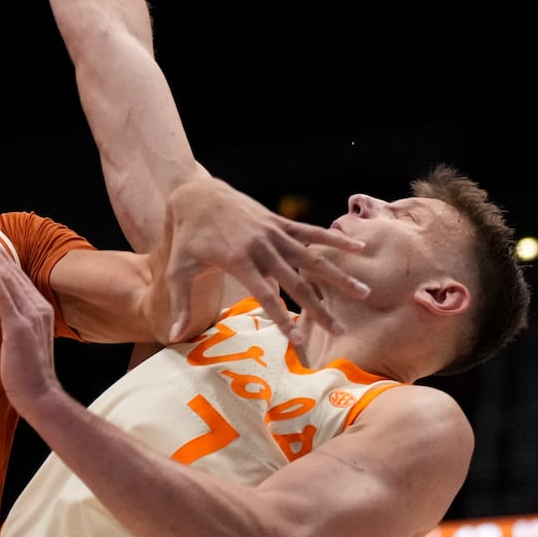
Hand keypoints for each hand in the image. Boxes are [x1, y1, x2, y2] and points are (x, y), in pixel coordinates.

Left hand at [0, 233, 62, 411]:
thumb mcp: (21, 341)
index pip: (16, 275)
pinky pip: (4, 295)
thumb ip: (13, 322)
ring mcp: (30, 315)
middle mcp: (37, 306)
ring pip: (6, 276)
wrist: (41, 397)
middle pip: (11, 270)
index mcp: (39, 308)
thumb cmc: (27, 374)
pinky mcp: (19, 327)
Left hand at [161, 177, 370, 347]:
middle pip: (296, 282)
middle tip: (340, 332)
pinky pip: (311, 232)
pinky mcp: (279, 222)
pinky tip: (358, 249)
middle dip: (318, 309)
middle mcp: (261, 247)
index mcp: (238, 261)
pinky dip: (334, 240)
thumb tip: (173, 335)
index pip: (265, 295)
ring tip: (364, 294)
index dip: (282, 318)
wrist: (197, 196)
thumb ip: (180, 303)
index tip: (297, 340)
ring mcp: (273, 233)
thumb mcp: (178, 269)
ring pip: (312, 257)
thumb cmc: (188, 238)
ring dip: (338, 276)